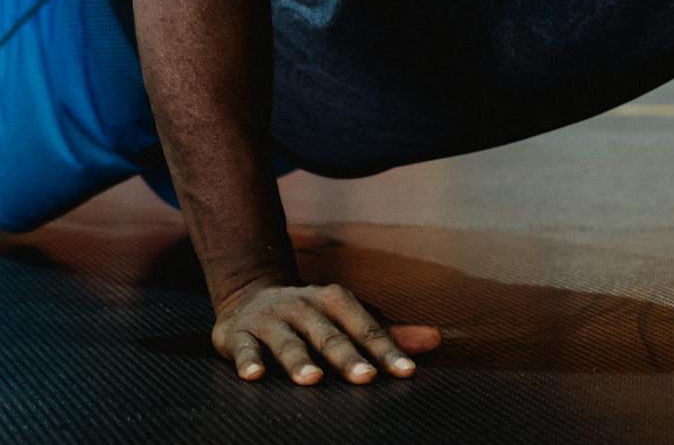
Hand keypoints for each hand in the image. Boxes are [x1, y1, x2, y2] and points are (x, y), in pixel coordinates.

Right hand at [211, 279, 441, 383]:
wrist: (249, 294)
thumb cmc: (311, 316)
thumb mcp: (347, 317)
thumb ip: (388, 333)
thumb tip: (435, 339)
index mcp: (333, 300)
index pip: (364, 326)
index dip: (386, 349)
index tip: (406, 372)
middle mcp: (302, 305)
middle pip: (328, 333)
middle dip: (346, 356)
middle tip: (365, 378)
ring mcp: (270, 319)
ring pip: (286, 340)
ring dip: (298, 359)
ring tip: (311, 379)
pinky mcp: (237, 333)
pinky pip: (242, 347)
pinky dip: (247, 360)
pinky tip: (254, 376)